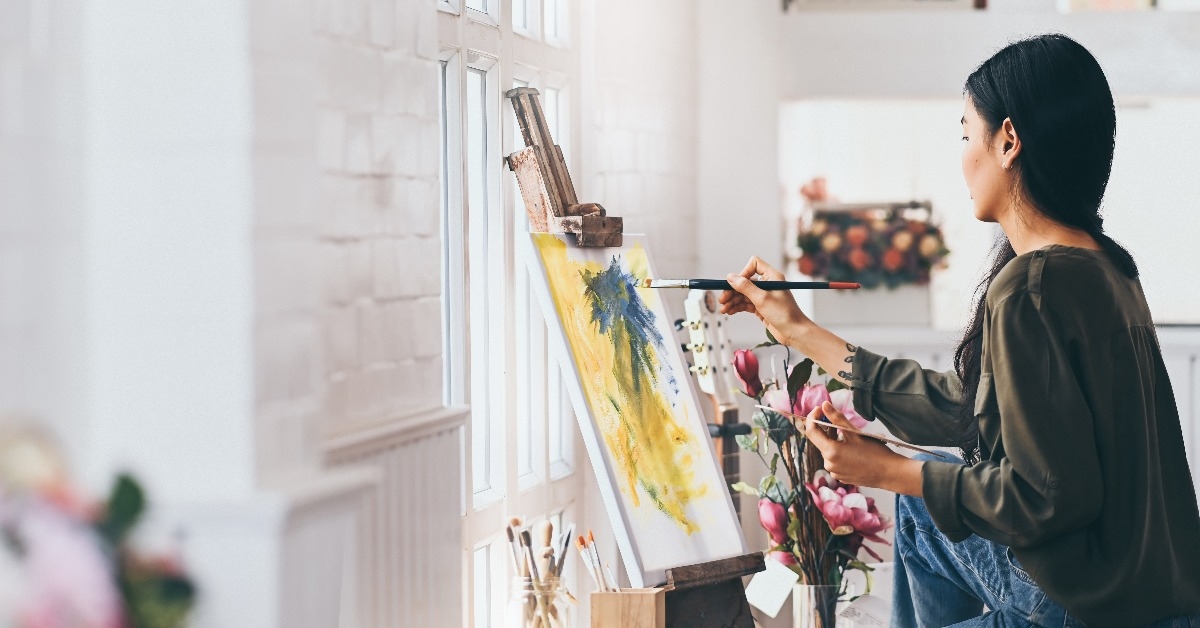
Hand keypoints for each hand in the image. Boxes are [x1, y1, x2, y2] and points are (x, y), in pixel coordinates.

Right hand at [718, 257, 809, 345]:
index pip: (754, 265)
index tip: (736, 284)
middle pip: (745, 282)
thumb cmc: (785, 314)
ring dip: (732, 301)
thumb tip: (731, 277)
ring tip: (724, 310)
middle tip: (722, 300)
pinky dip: (737, 307)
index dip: (743, 272)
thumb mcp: (762, 299)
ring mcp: (764, 296)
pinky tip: (730, 312)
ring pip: (743, 294)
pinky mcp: (761, 307)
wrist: (795, 333)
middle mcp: (768, 284)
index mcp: (772, 277)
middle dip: (732, 291)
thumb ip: (745, 287)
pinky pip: (746, 304)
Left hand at [803, 400, 917, 492]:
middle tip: (838, 419)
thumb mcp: (855, 433)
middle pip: (821, 441)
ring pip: (829, 451)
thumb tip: (824, 405)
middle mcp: (829, 464)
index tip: (820, 409)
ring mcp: (835, 472)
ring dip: (835, 441)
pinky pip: (835, 461)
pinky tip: (853, 450)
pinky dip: (840, 452)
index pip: (811, 431)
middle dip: (826, 429)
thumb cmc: (875, 452)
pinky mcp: (841, 477)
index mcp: (830, 452)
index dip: (813, 417)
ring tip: (850, 436)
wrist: (890, 473)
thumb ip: (837, 418)